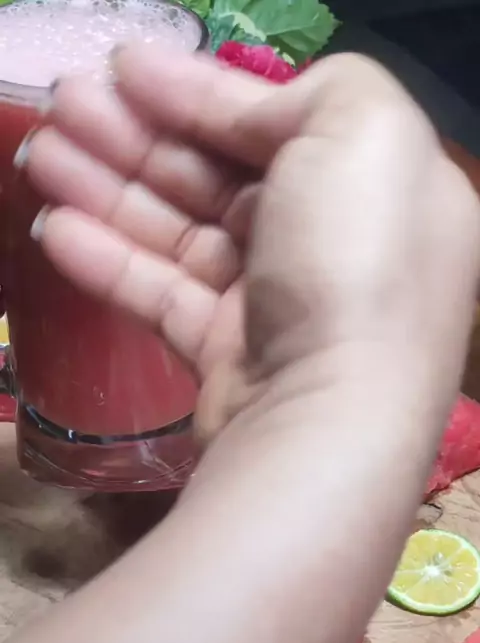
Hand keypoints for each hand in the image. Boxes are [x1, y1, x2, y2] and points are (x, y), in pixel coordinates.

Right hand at [22, 48, 479, 441]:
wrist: (330, 413)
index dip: (196, 92)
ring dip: (109, 190)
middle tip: (63, 106)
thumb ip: (313, 92)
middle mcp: (330, 246)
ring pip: (181, 234)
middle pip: (219, 178)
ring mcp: (278, 305)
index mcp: (374, 188)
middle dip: (137, 137)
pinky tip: (56, 230)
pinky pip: (164, 296)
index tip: (122, 69)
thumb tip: (242, 105)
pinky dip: (111, 262)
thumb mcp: (363, 130)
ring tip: (42, 156)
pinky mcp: (229, 354)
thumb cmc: (354, 259)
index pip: (275, 125)